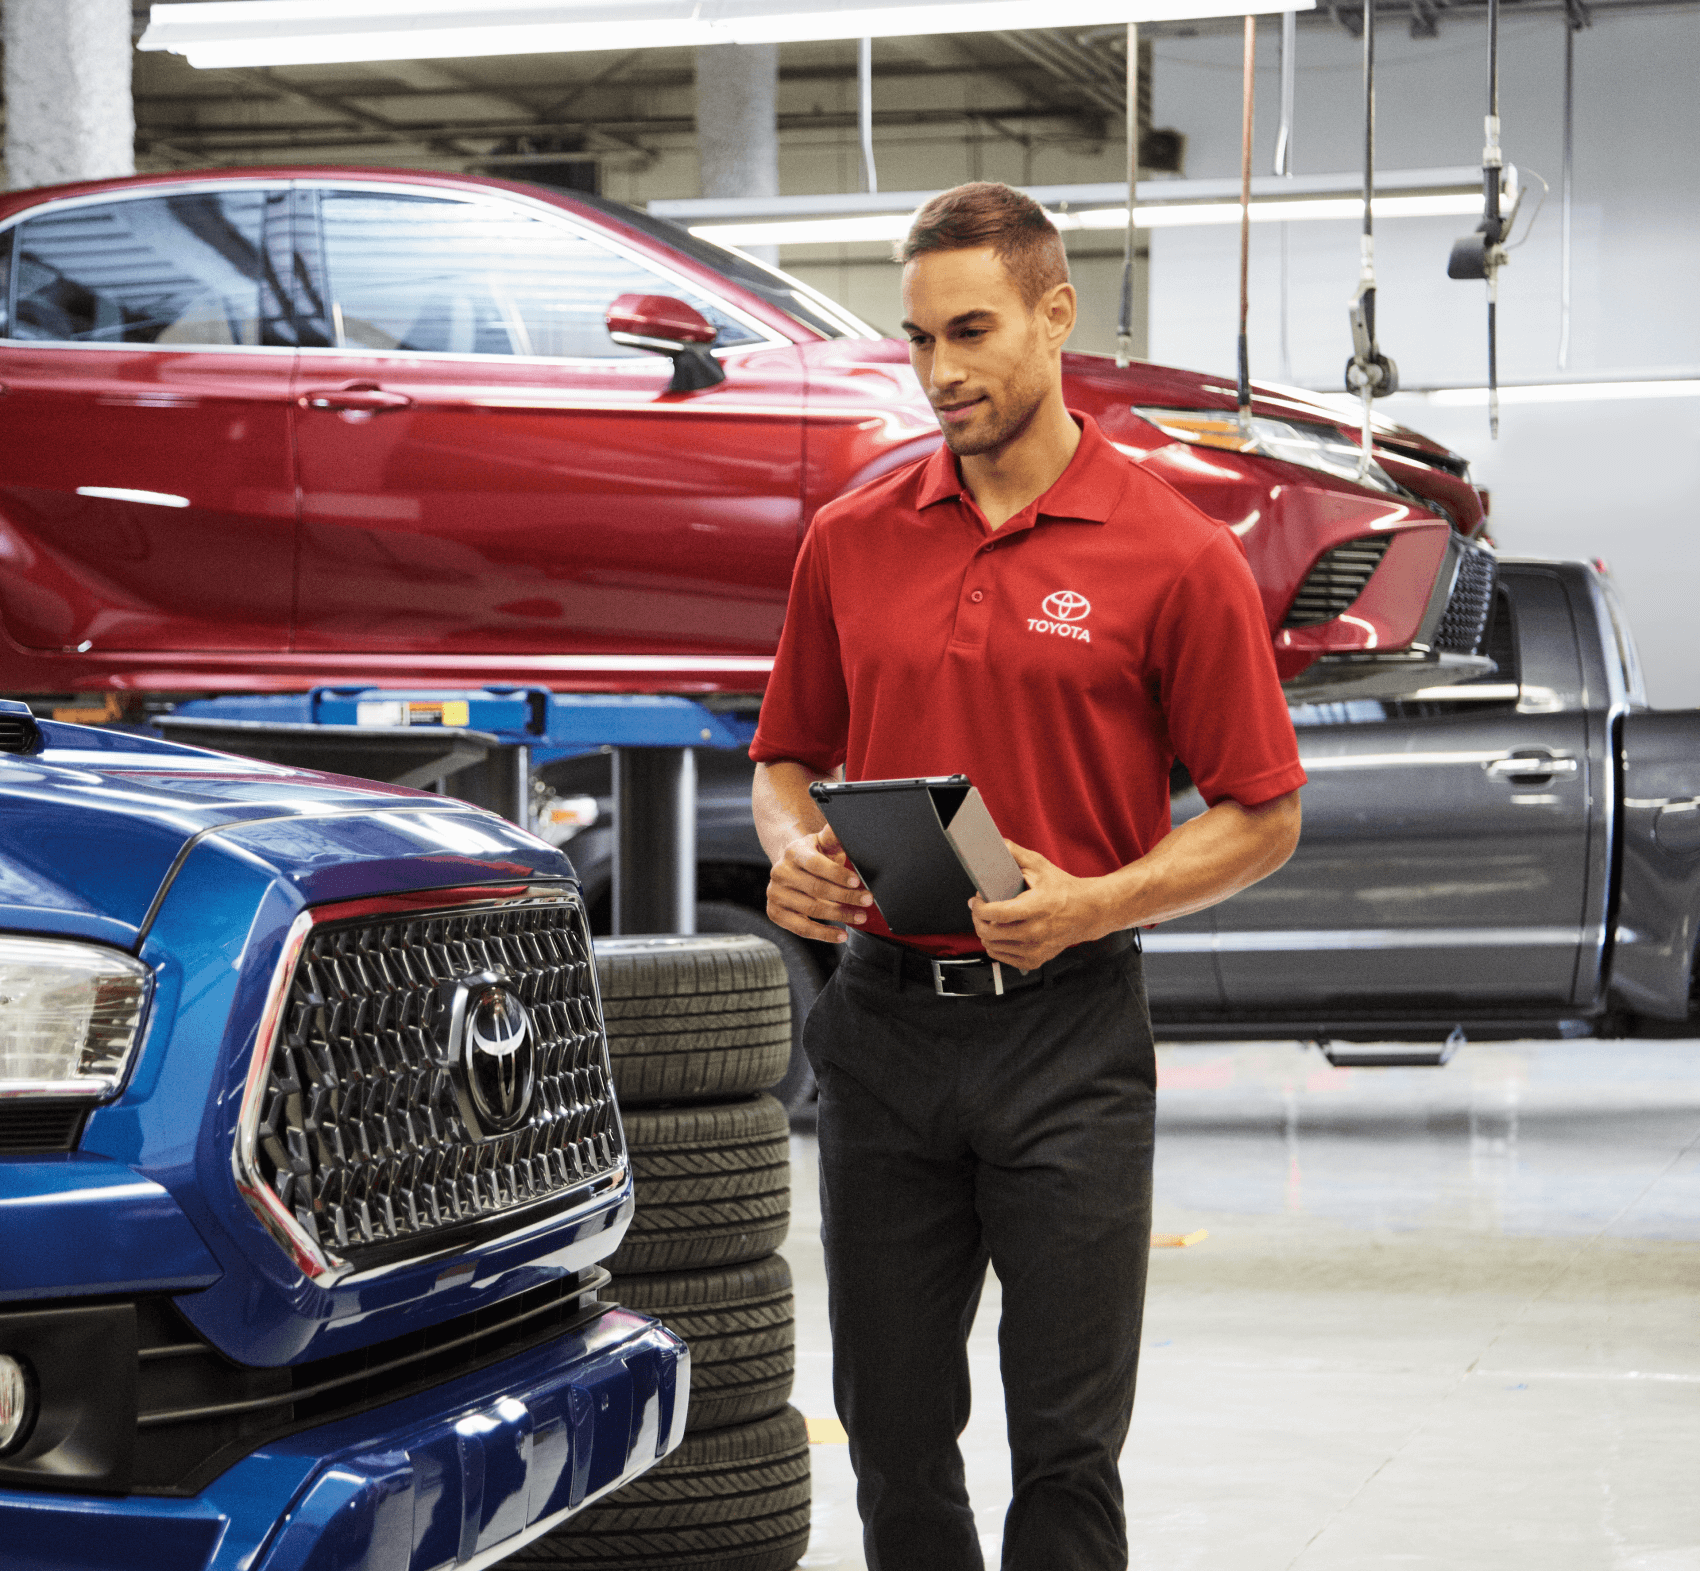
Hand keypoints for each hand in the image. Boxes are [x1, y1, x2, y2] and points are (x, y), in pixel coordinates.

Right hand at [765, 822, 873, 943]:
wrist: (791, 867)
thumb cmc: (813, 855)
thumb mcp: (822, 843)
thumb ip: (833, 837)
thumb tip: (839, 827)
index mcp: (793, 852)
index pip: (816, 864)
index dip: (837, 874)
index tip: (857, 882)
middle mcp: (780, 873)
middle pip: (817, 889)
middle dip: (846, 897)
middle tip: (867, 901)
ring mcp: (775, 894)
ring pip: (811, 910)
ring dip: (840, 916)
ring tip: (860, 917)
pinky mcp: (775, 913)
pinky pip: (802, 928)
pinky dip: (824, 934)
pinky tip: (841, 934)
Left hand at [969, 842, 1113, 968]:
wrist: (1089, 912)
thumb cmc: (1066, 891)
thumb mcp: (1041, 866)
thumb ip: (1017, 854)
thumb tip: (999, 845)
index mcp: (1037, 908)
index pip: (999, 914)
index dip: (980, 908)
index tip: (976, 901)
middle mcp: (1036, 932)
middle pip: (991, 933)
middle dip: (978, 919)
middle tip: (980, 909)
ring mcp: (1036, 948)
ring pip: (994, 946)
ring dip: (985, 933)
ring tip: (989, 920)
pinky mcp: (1036, 959)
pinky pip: (1004, 958)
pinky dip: (996, 947)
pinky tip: (999, 935)